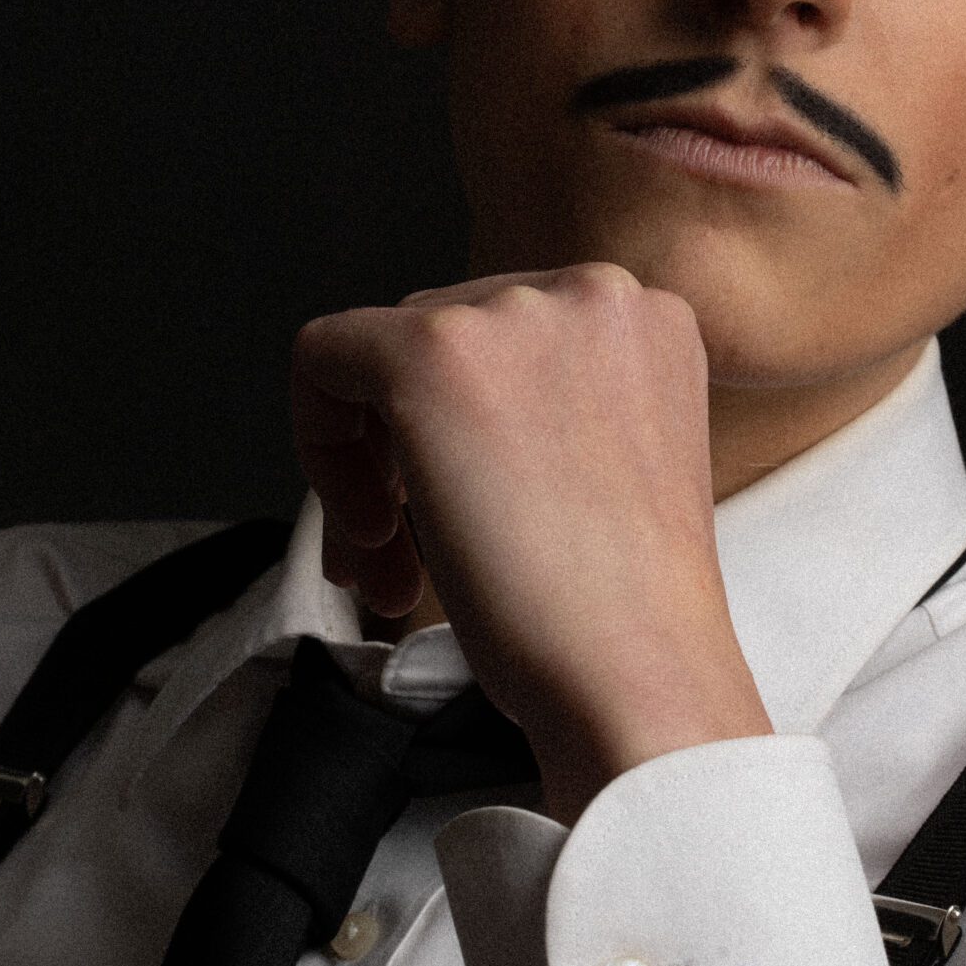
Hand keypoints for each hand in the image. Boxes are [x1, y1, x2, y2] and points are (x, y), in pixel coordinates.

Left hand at [292, 265, 772, 821]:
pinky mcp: (432, 350)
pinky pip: (322, 358)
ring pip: (378, 360)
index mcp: (647, 322)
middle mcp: (592, 294)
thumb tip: (435, 421)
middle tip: (400, 558)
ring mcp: (515, 314)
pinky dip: (318, 445)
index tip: (452, 516)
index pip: (509, 343)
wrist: (637, 671)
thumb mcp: (605, 474)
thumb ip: (544, 416)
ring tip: (392, 572)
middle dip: (405, 454)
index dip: (461, 433)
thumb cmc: (625, 614)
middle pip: (440, 340)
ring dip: (367, 471)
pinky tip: (369, 535)